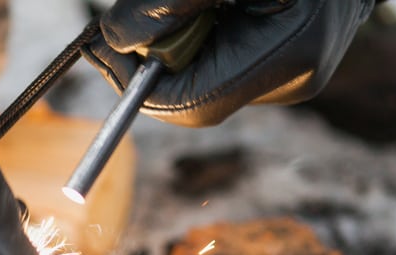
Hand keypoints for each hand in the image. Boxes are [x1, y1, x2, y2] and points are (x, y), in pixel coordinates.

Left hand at [83, 0, 375, 126]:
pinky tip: (207, 9)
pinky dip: (196, 35)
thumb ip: (172, 0)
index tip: (102, 46)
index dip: (137, 84)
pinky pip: (220, 61)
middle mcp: (292, 77)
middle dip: (154, 58)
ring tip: (184, 4)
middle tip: (132, 16)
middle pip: (192, 96)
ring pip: (202, 78)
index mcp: (289, 53)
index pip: (190, 104)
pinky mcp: (282, 61)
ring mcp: (290, 74)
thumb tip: (116, 40)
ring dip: (175, 41)